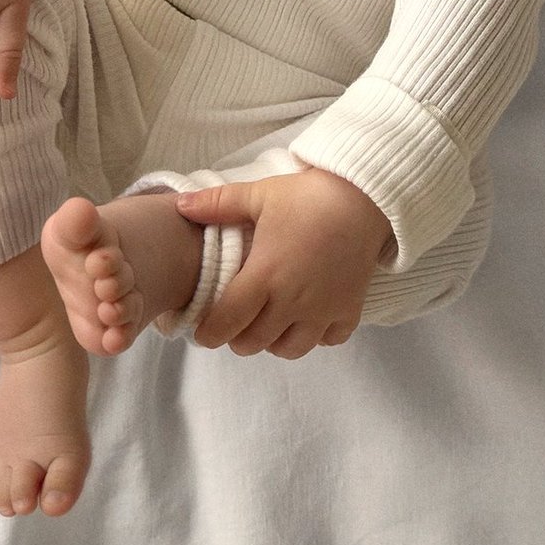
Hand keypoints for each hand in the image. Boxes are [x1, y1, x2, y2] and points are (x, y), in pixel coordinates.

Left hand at [175, 167, 392, 359]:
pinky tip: (309, 317)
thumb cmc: (306, 197)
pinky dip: (316, 336)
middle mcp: (292, 301)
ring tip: (270, 322)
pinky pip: (328, 340)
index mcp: (265, 276)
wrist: (365, 198)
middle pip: (254, 343)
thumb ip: (216, 204)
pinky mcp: (349, 310)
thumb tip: (179, 206)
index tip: (204, 331)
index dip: (209, 334)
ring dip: (274, 342)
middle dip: (237, 338)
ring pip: (290, 350)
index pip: (226, 323)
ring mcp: (323, 310)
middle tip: (235, 322)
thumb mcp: (258, 194)